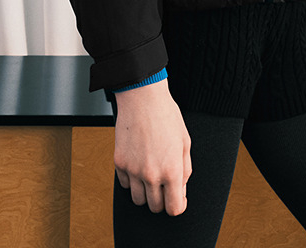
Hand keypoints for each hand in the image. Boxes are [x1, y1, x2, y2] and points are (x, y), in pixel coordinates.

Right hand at [114, 80, 191, 214]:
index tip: (177, 199)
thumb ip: (185, 169)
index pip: (174, 209)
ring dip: (145, 193)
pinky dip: (132, 180)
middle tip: (163, 185)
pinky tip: (138, 164)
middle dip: (162, 199)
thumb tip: (181, 190)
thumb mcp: (185, 142)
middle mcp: (152, 175)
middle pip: (155, 207)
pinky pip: (125, 184)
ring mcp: (133, 170)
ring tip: (150, 175)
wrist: (142, 97)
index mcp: (172, 170)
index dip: (178, 206)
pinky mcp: (119, 163)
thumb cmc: (166, 115)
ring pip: (138, 200)